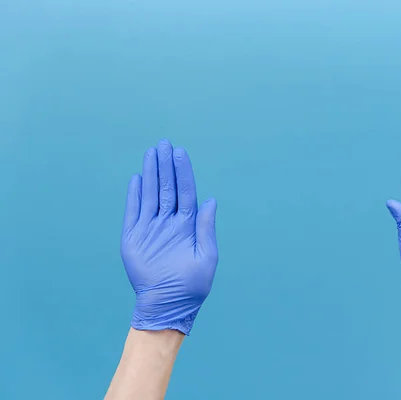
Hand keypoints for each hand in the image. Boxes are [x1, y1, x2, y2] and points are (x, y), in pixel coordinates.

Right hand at [120, 139, 217, 334]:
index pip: (185, 192)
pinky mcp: (134, 238)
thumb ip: (206, 228)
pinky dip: (134, 195)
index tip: (180, 153)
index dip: (183, 172)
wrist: (168, 305)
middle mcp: (169, 222)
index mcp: (188, 225)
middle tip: (164, 144)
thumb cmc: (192, 286)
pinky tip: (137, 178)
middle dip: (166, 166)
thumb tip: (211, 200)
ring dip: (150, 173)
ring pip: (150, 194)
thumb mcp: (207, 257)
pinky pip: (133, 212)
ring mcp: (151, 228)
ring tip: (151, 153)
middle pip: (167, 188)